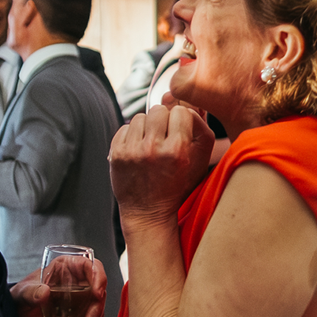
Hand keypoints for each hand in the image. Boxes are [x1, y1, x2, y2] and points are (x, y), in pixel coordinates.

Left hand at [11, 258, 108, 316]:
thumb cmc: (18, 303)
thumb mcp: (20, 295)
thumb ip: (30, 292)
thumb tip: (44, 292)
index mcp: (63, 269)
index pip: (88, 265)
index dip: (98, 276)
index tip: (97, 292)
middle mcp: (76, 284)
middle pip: (98, 292)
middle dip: (96, 311)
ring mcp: (80, 303)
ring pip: (98, 311)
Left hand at [109, 103, 214, 229]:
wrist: (148, 212)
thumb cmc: (177, 185)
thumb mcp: (199, 161)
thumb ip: (200, 129)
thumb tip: (185, 104)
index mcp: (177, 150)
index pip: (180, 111)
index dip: (181, 120)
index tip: (179, 131)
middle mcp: (153, 149)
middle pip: (158, 110)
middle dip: (163, 120)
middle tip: (164, 136)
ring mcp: (132, 151)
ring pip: (140, 116)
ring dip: (146, 127)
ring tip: (150, 144)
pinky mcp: (116, 153)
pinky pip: (125, 127)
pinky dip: (132, 135)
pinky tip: (138, 150)